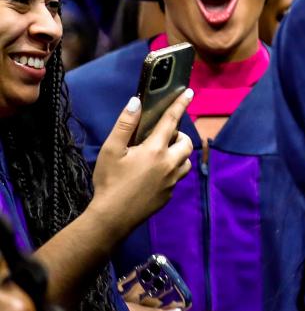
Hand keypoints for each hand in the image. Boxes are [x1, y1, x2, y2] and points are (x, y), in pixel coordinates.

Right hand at [88, 90, 194, 238]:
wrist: (112, 218)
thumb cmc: (109, 182)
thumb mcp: (111, 151)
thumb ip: (125, 125)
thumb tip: (136, 102)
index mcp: (155, 150)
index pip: (172, 121)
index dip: (181, 105)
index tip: (190, 93)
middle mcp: (169, 163)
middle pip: (187, 143)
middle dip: (180, 136)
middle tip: (164, 137)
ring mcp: (172, 181)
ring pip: (186, 162)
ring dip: (179, 155)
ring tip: (161, 156)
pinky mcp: (169, 194)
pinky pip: (177, 178)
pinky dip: (171, 171)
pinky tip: (154, 175)